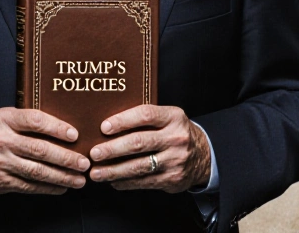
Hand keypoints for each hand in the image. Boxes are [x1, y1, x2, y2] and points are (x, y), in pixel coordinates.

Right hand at [0, 107, 89, 194]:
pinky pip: (29, 186)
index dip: (57, 128)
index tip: (75, 135)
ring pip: (37, 171)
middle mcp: (2, 141)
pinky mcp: (1, 181)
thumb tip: (65, 130)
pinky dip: (48, 187)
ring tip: (79, 178)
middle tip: (84, 162)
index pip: (35, 121)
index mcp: (4, 119)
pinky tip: (62, 187)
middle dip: (66, 158)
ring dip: (62, 176)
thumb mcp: (5, 117)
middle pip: (40, 149)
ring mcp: (1, 163)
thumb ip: (28, 121)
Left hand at [87, 105, 210, 192]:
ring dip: (114, 171)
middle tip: (94, 153)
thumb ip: (145, 119)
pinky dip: (125, 182)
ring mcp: (175, 160)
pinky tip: (113, 181)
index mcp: (173, 117)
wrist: (204, 155)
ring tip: (96, 173)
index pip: (145, 115)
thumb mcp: (168, 118)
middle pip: (139, 143)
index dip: (123, 121)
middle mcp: (176, 138)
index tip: (104, 127)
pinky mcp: (172, 179)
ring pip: (138, 166)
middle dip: (112, 149)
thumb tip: (107, 127)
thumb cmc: (176, 133)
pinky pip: (143, 182)